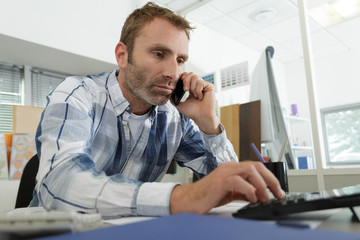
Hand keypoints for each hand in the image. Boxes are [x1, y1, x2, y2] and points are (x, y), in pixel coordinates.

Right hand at [169, 161, 285, 214]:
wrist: (188, 200)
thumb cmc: (207, 196)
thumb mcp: (230, 193)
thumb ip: (243, 191)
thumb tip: (259, 195)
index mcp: (232, 169)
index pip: (256, 167)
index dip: (270, 178)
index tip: (278, 191)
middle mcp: (229, 167)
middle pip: (256, 166)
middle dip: (270, 180)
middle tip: (277, 194)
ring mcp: (224, 172)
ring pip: (250, 170)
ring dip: (261, 184)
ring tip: (264, 198)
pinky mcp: (219, 182)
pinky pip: (238, 181)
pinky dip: (249, 190)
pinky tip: (252, 199)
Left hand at [173, 72, 220, 134]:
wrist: (201, 116)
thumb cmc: (192, 112)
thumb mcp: (180, 105)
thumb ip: (174, 99)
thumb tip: (169, 94)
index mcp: (191, 88)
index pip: (187, 76)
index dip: (183, 76)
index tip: (179, 81)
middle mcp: (198, 86)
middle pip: (191, 74)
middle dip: (186, 80)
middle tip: (185, 90)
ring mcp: (204, 86)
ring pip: (195, 77)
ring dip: (192, 87)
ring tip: (194, 96)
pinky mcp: (210, 87)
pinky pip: (201, 82)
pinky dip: (198, 90)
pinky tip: (200, 97)